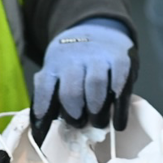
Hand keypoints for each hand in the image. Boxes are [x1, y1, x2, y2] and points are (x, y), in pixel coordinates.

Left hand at [31, 18, 136, 144]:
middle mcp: (75, 59)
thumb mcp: (57, 70)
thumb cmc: (75, 62)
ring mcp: (99, 58)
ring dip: (97, 109)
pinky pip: (121, 86)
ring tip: (98, 122)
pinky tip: (118, 123)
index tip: (43, 134)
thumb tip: (41, 130)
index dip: (43, 113)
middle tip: (79, 123)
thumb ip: (49, 94)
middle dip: (74, 112)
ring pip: (96, 84)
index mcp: (55, 64)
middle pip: (71, 90)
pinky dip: (119, 108)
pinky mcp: (121, 60)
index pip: (44, 89)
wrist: (99, 29)